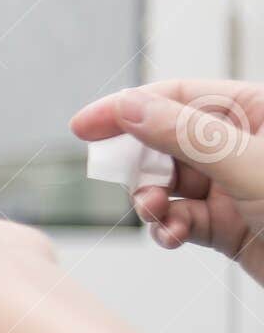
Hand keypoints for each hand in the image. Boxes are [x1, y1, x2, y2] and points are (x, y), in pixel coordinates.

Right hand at [70, 80, 263, 284]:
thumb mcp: (252, 166)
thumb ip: (187, 136)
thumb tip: (130, 108)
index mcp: (258, 110)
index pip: (179, 96)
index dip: (129, 108)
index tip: (85, 126)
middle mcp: (242, 145)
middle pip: (164, 140)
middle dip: (141, 165)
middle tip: (126, 185)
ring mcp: (234, 186)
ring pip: (168, 184)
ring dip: (152, 202)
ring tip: (156, 216)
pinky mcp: (229, 226)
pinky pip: (180, 219)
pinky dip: (167, 228)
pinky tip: (170, 236)